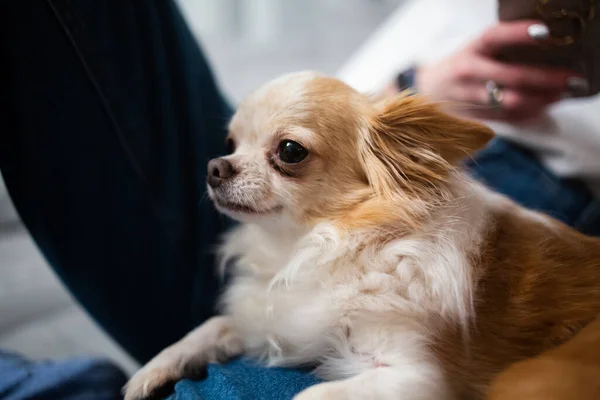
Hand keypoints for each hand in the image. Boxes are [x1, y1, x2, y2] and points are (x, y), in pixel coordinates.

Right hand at [413, 21, 586, 121]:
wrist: (426, 93)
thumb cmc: (460, 66)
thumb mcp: (474, 50)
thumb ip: (500, 48)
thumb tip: (545, 45)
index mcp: (469, 51)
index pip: (494, 37)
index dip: (518, 34)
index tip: (544, 32)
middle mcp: (467, 74)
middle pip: (511, 77)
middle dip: (546, 78)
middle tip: (572, 78)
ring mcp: (469, 99)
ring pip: (512, 102)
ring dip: (542, 99)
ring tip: (562, 93)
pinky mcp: (472, 118)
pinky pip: (506, 118)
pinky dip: (530, 112)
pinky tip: (545, 105)